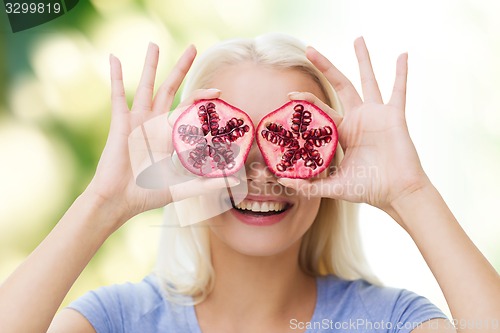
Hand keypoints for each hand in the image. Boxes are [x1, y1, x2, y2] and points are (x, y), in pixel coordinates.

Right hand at [86, 43, 236, 224]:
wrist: (119, 200)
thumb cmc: (147, 195)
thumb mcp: (182, 187)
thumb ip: (207, 184)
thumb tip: (235, 183)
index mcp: (169, 135)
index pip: (189, 109)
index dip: (202, 97)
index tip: (219, 90)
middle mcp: (154, 123)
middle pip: (170, 88)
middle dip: (181, 68)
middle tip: (192, 47)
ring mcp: (137, 120)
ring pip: (146, 86)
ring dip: (150, 65)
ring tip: (154, 44)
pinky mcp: (120, 122)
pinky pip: (117, 94)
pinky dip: (116, 76)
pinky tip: (114, 58)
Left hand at [279, 38, 429, 211]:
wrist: (397, 194)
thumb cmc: (369, 189)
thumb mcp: (334, 187)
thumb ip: (309, 185)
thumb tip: (282, 182)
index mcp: (343, 132)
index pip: (321, 110)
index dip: (306, 101)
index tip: (289, 95)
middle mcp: (358, 119)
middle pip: (339, 85)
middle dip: (325, 66)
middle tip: (309, 49)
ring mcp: (376, 115)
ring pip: (367, 80)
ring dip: (363, 59)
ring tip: (358, 38)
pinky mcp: (394, 116)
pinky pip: (399, 90)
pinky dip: (401, 73)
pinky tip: (402, 55)